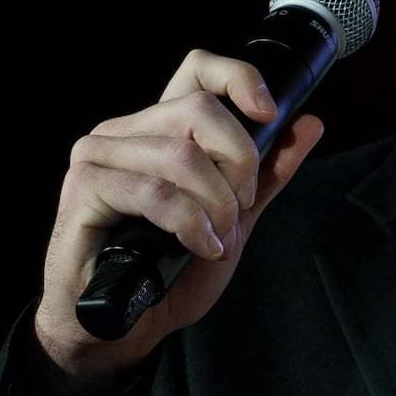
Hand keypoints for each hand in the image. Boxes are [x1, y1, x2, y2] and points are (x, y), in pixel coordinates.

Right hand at [31, 49, 325, 395]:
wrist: (121, 325)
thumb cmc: (167, 273)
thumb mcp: (233, 220)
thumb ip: (268, 174)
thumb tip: (310, 124)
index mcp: (158, 129)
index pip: (196, 70)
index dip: (239, 78)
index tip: (269, 113)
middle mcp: (124, 132)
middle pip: (199, 111)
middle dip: (239, 163)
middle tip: (240, 209)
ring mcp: (98, 155)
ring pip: (181, 156)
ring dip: (215, 204)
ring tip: (215, 238)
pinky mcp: (84, 188)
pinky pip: (155, 192)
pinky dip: (190, 224)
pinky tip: (198, 247)